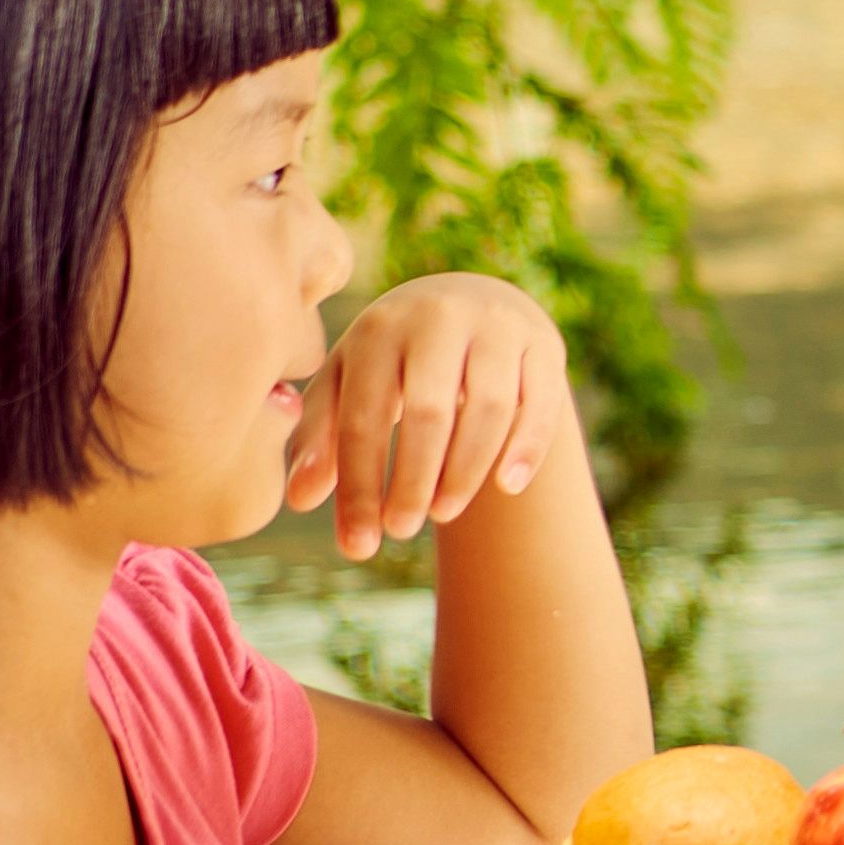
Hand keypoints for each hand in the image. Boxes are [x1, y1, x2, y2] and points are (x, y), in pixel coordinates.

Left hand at [288, 274, 591, 558]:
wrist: (467, 298)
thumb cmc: (392, 360)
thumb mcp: (348, 384)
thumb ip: (322, 437)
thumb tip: (300, 499)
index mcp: (377, 329)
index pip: (364, 419)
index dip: (359, 488)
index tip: (359, 546)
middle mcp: (437, 317)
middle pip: (428, 412)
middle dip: (412, 482)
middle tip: (401, 531)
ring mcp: (496, 325)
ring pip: (489, 408)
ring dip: (465, 471)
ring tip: (442, 512)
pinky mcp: (542, 340)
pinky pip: (540, 402)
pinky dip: (527, 448)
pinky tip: (508, 488)